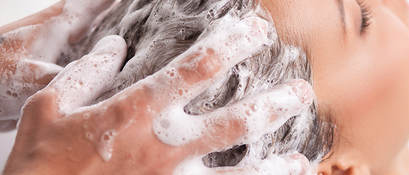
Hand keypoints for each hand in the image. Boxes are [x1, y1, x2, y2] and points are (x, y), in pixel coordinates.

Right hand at [4, 13, 314, 174]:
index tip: (254, 30)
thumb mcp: (48, 106)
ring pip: (238, 171)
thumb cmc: (41, 160)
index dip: (231, 44)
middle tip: (302, 91)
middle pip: (234, 122)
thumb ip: (85, 72)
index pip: (196, 68)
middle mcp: (165, 145)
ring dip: (274, 161)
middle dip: (272, 103)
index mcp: (137, 111)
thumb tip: (114, 45)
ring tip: (303, 155)